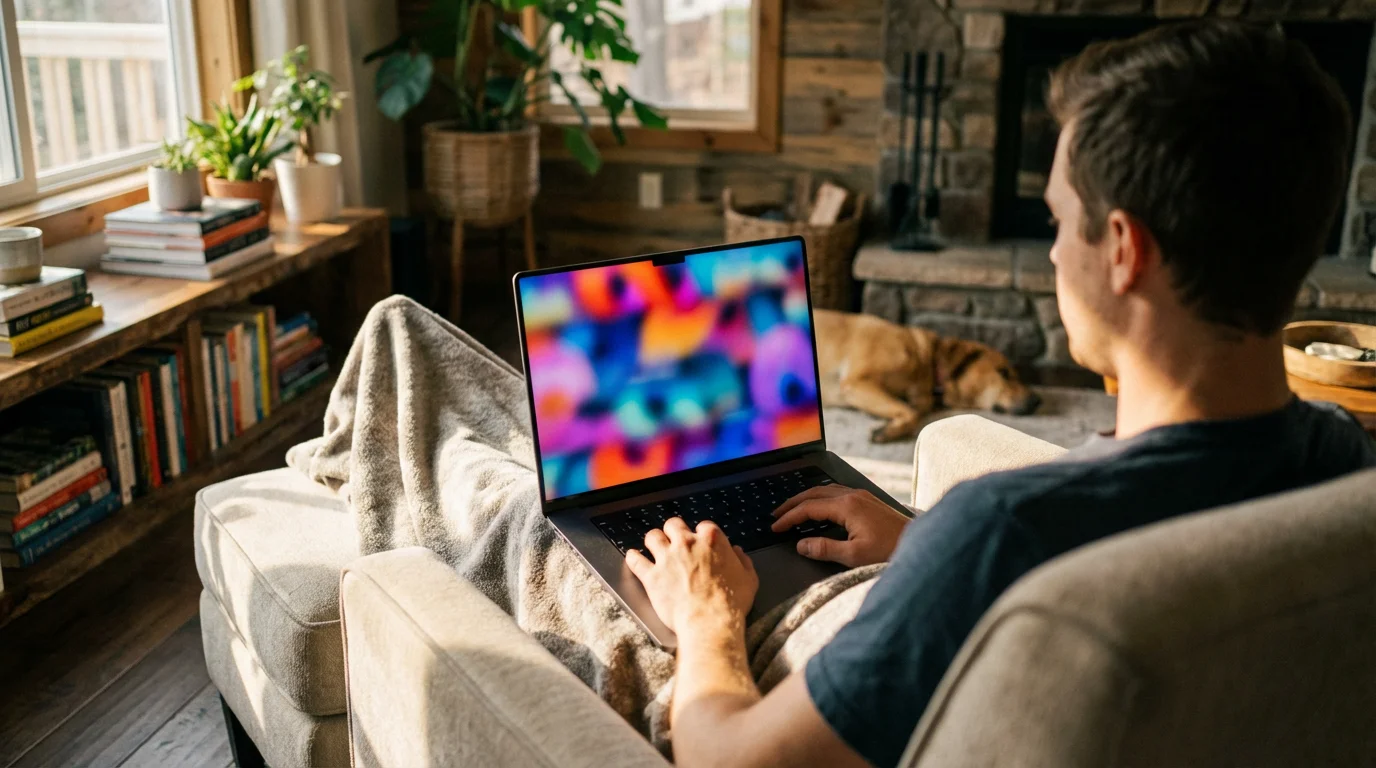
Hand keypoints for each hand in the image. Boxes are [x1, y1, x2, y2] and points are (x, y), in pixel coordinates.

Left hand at [626, 517, 758, 634]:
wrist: (709, 622)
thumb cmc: (731, 603)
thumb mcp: (749, 579)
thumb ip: (743, 561)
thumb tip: (737, 553)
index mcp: (711, 540)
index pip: (703, 526)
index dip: (702, 535)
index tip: (702, 543)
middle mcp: (686, 543)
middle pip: (674, 525)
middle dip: (674, 531)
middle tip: (675, 541)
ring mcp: (666, 558)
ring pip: (652, 536)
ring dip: (654, 540)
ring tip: (654, 546)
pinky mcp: (651, 576)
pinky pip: (635, 560)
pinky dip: (633, 558)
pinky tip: (633, 557)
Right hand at [771, 485, 908, 566]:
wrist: (921, 546)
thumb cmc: (891, 551)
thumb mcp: (855, 556)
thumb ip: (825, 549)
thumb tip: (802, 545)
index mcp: (847, 507)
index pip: (808, 508)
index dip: (789, 517)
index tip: (775, 526)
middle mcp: (853, 496)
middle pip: (814, 493)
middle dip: (792, 503)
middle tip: (776, 514)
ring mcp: (862, 496)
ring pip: (825, 490)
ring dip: (806, 498)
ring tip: (793, 510)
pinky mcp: (868, 501)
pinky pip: (837, 493)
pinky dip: (821, 498)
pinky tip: (819, 508)